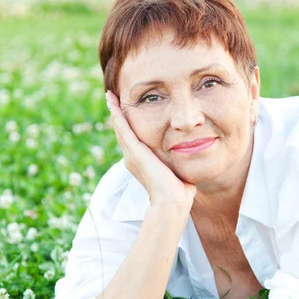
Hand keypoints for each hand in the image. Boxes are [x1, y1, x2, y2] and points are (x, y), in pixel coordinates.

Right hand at [105, 90, 196, 206]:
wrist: (172, 201)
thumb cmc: (179, 191)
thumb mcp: (176, 169)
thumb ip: (176, 161)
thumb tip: (188, 154)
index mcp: (141, 162)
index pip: (132, 139)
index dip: (128, 124)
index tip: (125, 112)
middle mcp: (132, 158)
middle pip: (123, 131)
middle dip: (118, 114)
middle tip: (111, 98)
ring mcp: (131, 155)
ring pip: (120, 128)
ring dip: (114, 111)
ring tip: (109, 96)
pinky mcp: (135, 152)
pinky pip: (123, 129)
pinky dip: (117, 115)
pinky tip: (113, 103)